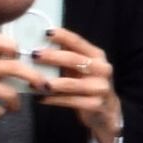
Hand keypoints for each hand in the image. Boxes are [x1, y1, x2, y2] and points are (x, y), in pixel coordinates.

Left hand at [24, 25, 120, 142]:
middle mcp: (102, 69)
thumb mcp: (83, 67)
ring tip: (35, 82)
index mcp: (97, 56)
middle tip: (35, 55)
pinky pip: (70, 101)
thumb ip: (69, 56)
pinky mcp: (95, 104)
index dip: (63, 36)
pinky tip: (41, 98)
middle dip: (53, 57)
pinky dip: (54, 99)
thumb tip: (43, 43)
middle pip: (74, 60)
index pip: (78, 42)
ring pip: (72, 84)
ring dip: (52, 82)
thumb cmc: (89, 84)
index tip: (47, 32)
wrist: (107, 109)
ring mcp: (100, 88)